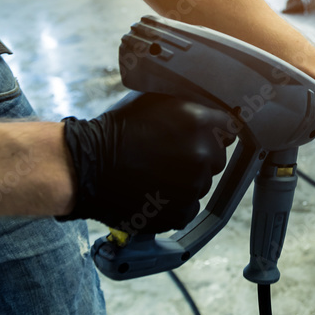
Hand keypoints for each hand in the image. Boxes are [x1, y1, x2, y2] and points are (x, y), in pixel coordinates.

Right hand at [60, 92, 234, 233]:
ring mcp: (194, 185)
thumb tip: (212, 113)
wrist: (86, 167)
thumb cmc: (115, 132)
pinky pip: (189, 207)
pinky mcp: (182, 211)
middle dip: (199, 157)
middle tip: (168, 155)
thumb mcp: (155, 103)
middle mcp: (202, 153)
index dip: (213, 133)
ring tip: (155, 173)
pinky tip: (153, 191)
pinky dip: (175, 203)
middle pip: (217, 158)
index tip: (202, 137)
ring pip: (202, 183)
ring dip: (186, 180)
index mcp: (199, 121)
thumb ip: (190, 107)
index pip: (228, 128)